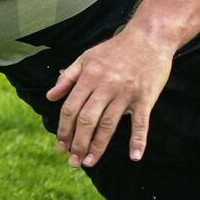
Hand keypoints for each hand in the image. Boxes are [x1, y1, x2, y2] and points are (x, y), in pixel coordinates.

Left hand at [45, 29, 173, 167]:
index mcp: (89, 77)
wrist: (149, 37)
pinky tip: (135, 156)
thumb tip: (50, 96)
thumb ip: (67, 77)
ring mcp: (125, 93)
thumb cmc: (116, 49)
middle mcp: (105, 86)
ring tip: (90, 162)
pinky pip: (141, 122)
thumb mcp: (87, 57)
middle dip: (77, 143)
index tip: (61, 147)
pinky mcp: (145, 97)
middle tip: (73, 162)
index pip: (71, 108)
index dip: (64, 130)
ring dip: (98, 146)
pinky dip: (138, 140)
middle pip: (87, 120)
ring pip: (108, 124)